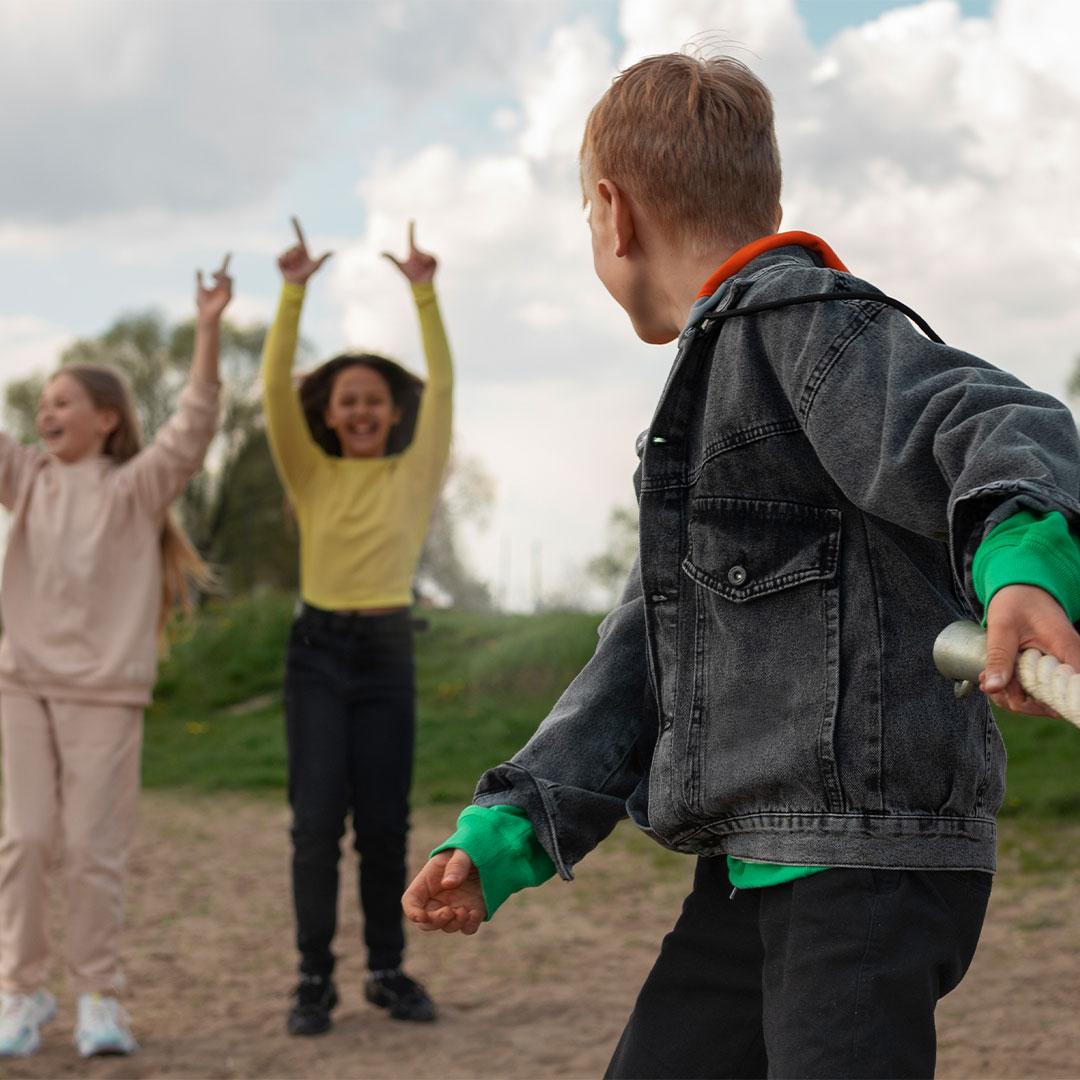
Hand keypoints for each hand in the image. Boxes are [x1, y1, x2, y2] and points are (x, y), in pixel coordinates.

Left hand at [195, 253, 232, 322]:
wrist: (205, 314)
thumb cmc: (202, 304)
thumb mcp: (199, 288)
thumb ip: (199, 279)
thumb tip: (199, 269)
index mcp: (218, 285)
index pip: (223, 271)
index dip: (226, 261)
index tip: (230, 252)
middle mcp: (224, 287)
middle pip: (225, 273)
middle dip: (219, 272)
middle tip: (211, 276)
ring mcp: (228, 291)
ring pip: (229, 277)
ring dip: (221, 276)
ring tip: (213, 279)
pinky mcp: (229, 296)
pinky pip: (229, 284)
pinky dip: (223, 281)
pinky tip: (216, 283)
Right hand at [278, 216, 331, 285]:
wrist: (297, 282)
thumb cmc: (308, 274)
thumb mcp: (316, 265)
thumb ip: (323, 258)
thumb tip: (332, 252)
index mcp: (302, 248)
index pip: (299, 234)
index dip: (296, 225)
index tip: (292, 216)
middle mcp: (294, 249)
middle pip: (294, 246)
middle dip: (296, 254)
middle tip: (299, 262)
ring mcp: (287, 253)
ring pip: (287, 252)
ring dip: (291, 259)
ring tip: (293, 266)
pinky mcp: (280, 259)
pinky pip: (280, 257)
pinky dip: (284, 262)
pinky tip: (287, 267)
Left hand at [382, 221, 436, 283]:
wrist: (420, 283)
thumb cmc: (409, 274)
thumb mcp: (399, 266)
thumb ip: (391, 258)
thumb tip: (380, 253)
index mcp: (412, 251)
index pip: (411, 237)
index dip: (411, 229)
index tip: (411, 220)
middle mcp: (420, 251)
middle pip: (419, 251)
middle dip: (418, 259)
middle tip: (417, 266)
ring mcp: (428, 255)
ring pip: (426, 255)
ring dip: (423, 263)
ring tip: (423, 268)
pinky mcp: (435, 259)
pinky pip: (433, 258)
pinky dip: (430, 264)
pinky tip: (428, 268)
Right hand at [402, 849, 484, 934]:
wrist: (490, 851)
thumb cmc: (469, 849)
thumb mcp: (462, 851)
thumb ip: (456, 865)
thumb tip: (448, 884)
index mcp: (428, 882)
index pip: (411, 902)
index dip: (413, 912)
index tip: (422, 916)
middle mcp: (438, 899)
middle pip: (426, 921)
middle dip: (436, 921)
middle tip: (450, 912)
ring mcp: (454, 907)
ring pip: (447, 926)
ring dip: (454, 924)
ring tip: (465, 911)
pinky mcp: (471, 913)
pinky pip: (467, 928)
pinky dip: (469, 925)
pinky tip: (476, 913)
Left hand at [980, 584, 1079, 714]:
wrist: (1022, 589)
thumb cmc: (1016, 601)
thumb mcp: (1002, 626)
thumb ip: (998, 656)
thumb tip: (992, 687)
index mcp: (1066, 649)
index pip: (1073, 689)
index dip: (1051, 703)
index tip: (1017, 697)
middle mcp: (1070, 663)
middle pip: (1056, 703)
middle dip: (1021, 701)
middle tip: (993, 685)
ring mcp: (1060, 669)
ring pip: (1045, 701)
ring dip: (1014, 698)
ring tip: (990, 680)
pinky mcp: (1049, 672)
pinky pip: (1037, 692)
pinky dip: (1015, 691)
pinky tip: (996, 679)